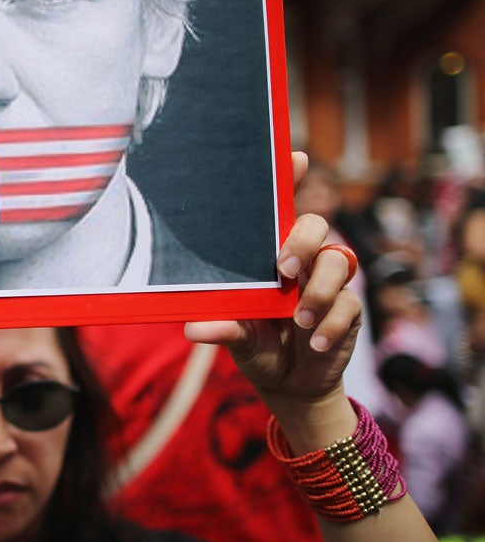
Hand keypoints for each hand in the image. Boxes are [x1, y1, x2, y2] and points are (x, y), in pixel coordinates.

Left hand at [184, 152, 361, 407]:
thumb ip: (220, 328)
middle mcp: (302, 260)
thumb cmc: (255, 345)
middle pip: (315, 225)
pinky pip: (348, 305)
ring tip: (299, 321)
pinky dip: (330, 325)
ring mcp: (327, 281)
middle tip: (285, 271)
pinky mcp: (348, 309)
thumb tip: (194, 329)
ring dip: (318, 292)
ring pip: (338, 261)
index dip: (291, 178)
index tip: (296, 157)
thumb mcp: (234, 336)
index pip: (280, 209)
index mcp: (268, 255)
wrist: (288, 385)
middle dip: (302, 242)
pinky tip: (315, 342)